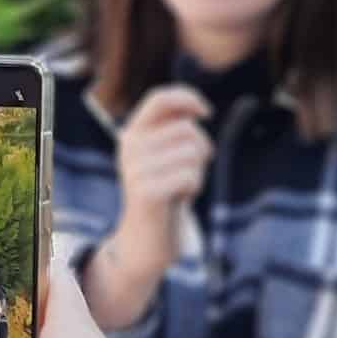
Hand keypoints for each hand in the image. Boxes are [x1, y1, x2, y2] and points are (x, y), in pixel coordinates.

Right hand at [110, 84, 212, 281]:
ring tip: (181, 185)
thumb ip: (175, 128)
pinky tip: (180, 198)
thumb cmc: (166, 191)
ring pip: (192, 152)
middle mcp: (129, 147)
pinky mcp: (147, 192)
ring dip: (197, 171)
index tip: (206, 112)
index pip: (160, 98)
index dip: (188, 98)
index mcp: (132, 133)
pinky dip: (194, 187)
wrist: (145, 239)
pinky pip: (190, 175)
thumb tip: (198, 107)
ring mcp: (136, 169)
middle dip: (201, 148)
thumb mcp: (167, 155)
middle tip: (188, 171)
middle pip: (187, 129)